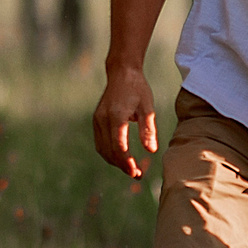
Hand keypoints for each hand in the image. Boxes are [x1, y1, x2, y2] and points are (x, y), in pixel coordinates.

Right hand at [93, 63, 158, 177]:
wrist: (121, 73)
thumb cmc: (137, 89)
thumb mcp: (147, 107)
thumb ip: (148, 129)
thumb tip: (152, 150)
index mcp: (116, 115)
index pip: (119, 145)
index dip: (126, 161)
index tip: (135, 172)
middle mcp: (103, 119)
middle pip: (109, 150)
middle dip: (122, 165)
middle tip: (137, 174)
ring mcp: (97, 120)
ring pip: (102, 149)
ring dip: (115, 162)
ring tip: (130, 169)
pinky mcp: (96, 121)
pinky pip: (100, 143)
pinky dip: (109, 153)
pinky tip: (121, 158)